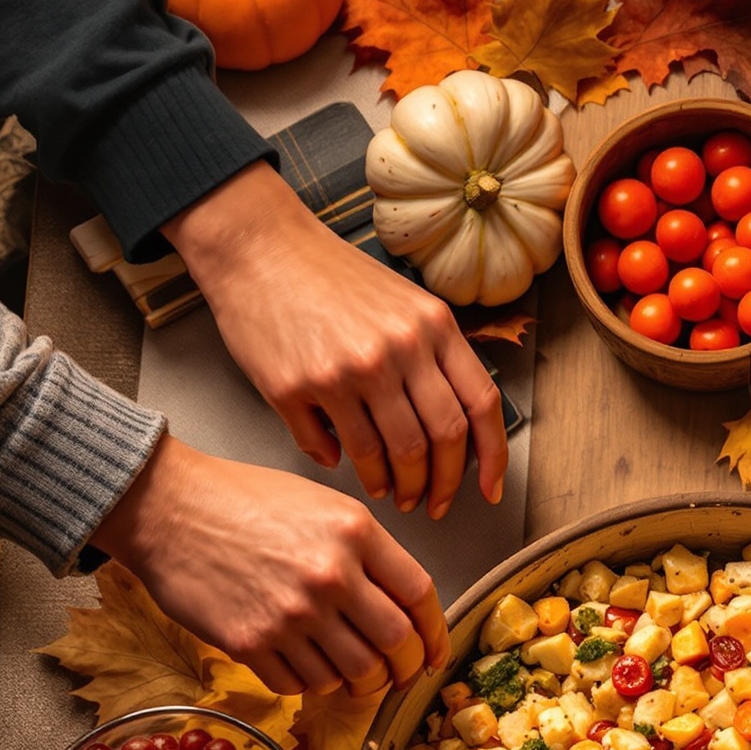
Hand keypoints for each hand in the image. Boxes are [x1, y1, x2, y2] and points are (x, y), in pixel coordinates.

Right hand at [97, 434, 451, 697]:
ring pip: (354, 674)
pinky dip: (311, 684)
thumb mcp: (320, 504)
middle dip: (405, 668)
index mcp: (355, 533)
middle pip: (396, 644)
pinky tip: (305, 666)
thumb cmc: (241, 499)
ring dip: (360, 683)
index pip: (420, 596)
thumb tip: (402, 605)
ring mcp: (291, 614)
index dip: (435, 634)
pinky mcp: (251, 642)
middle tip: (399, 674)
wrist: (167, 508)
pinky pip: (302, 685)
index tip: (434, 652)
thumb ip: (366, 550)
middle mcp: (330, 575)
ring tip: (353, 674)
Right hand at [164, 163, 506, 519]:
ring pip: (392, 452)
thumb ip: (431, 357)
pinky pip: (333, 447)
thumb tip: (451, 428)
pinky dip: (346, 468)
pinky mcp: (299, 386)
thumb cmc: (327, 275)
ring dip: (396, 484)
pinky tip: (347, 468)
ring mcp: (349, 369)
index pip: (480, 404)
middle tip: (431, 503)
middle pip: (442, 439)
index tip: (489, 490)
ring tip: (392, 492)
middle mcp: (398, 347)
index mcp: (432, 325)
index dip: (492, 458)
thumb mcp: (402, 303)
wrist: (257, 246)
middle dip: (441, 485)